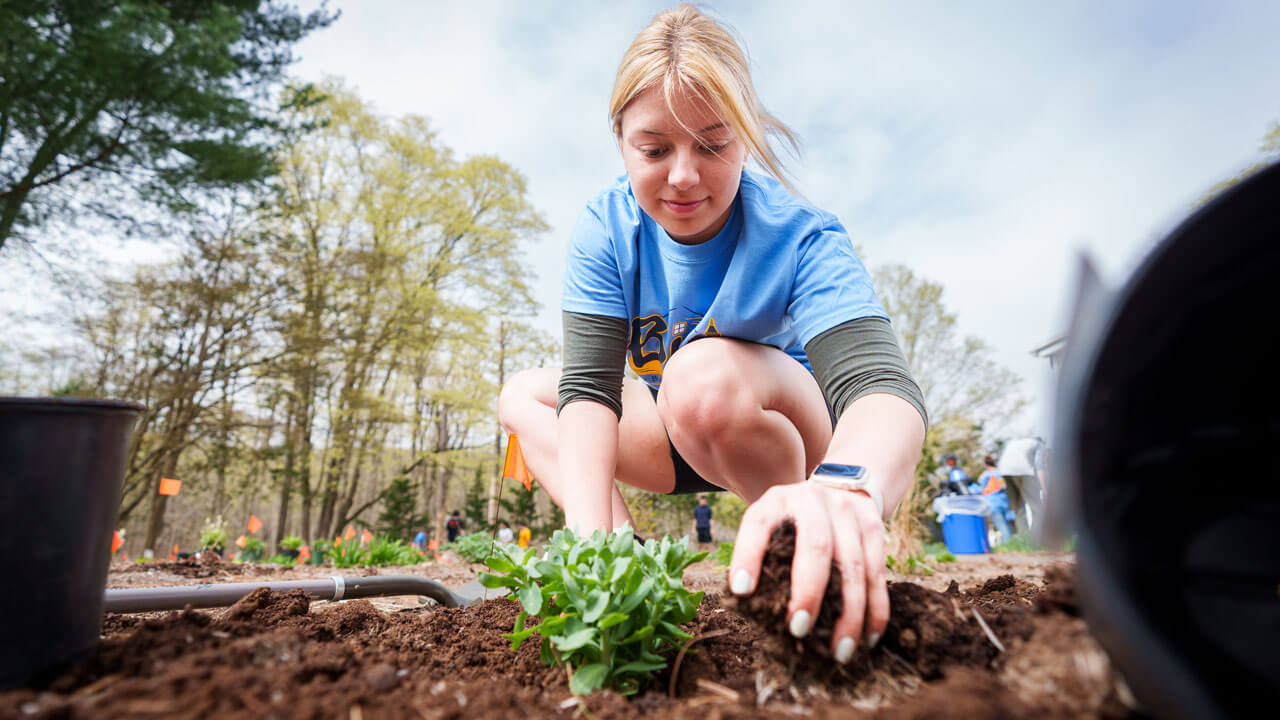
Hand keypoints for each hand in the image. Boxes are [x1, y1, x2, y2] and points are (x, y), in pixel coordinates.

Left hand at [728, 482, 888, 663]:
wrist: (842, 486)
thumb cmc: (794, 520)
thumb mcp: (772, 522)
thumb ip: (762, 554)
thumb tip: (750, 605)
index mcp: (776, 501)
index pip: (758, 524)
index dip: (748, 556)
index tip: (742, 590)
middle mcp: (812, 500)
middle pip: (815, 546)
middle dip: (808, 592)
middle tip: (798, 630)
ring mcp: (847, 512)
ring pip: (853, 567)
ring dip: (848, 614)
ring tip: (838, 651)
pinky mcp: (874, 527)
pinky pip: (877, 574)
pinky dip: (875, 610)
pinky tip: (868, 638)